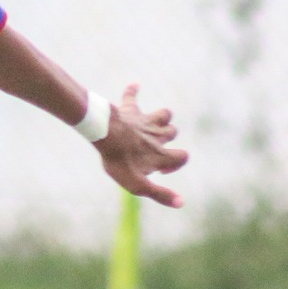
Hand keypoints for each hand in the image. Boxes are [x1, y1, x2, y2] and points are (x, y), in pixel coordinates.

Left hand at [97, 83, 188, 207]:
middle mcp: (157, 135)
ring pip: (163, 115)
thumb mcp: (138, 184)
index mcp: (160, 153)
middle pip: (172, 132)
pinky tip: (134, 85)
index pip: (182, 156)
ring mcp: (145, 122)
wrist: (105, 135)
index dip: (176, 164)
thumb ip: (159, 194)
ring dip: (161, 118)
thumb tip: (181, 203)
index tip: (161, 170)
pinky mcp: (130, 111)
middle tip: (151, 149)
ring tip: (151, 125)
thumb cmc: (120, 161)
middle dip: (167, 139)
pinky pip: (132, 98)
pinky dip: (132, 92)